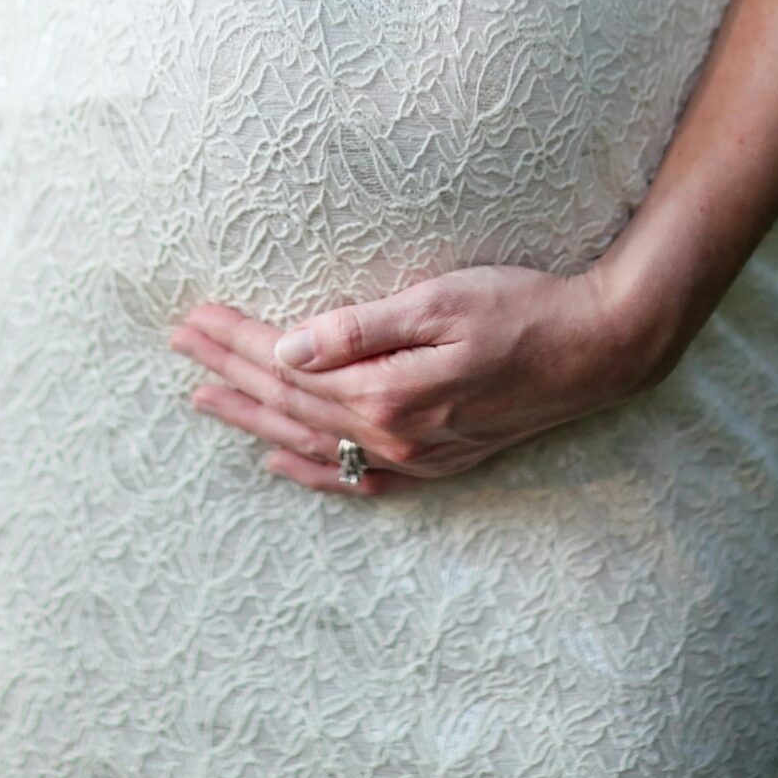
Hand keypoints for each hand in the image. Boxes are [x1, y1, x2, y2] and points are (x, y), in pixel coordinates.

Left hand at [167, 264, 668, 497]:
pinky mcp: (438, 459)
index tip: (193, 316)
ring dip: (254, 416)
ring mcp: (415, 454)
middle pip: (289, 402)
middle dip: (229, 371)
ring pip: (312, 438)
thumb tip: (288, 346)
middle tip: (179, 345)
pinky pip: (357, 477)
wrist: (598, 348)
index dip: (236, 339)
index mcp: (386, 391)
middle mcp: (393, 433)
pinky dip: (312, 470)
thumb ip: (360, 329)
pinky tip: (279, 460)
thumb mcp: (439, 301)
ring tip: (204, 398)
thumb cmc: (522, 308)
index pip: (287, 363)